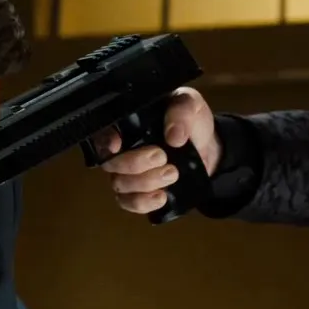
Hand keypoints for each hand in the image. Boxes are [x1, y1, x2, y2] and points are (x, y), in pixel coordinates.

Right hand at [95, 87, 220, 213]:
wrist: (206, 148)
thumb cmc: (190, 122)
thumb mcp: (191, 105)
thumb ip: (182, 112)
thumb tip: (174, 136)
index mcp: (127, 124)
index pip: (102, 133)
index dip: (104, 142)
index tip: (117, 146)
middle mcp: (122, 151)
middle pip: (110, 164)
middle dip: (134, 163)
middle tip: (162, 156)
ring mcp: (128, 175)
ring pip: (120, 185)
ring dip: (145, 182)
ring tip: (172, 173)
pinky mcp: (140, 194)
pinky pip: (130, 204)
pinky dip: (144, 202)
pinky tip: (162, 196)